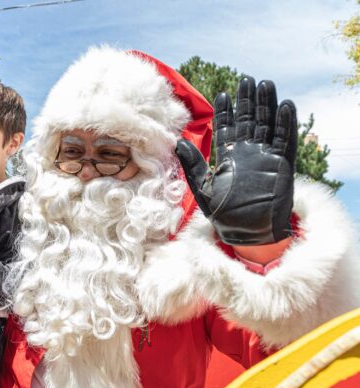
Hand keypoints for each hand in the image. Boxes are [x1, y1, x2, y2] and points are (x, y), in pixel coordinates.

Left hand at [176, 76, 296, 244]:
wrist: (247, 232)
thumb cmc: (224, 214)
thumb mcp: (203, 188)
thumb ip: (193, 165)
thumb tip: (178, 142)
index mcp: (228, 157)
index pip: (226, 128)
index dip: (225, 111)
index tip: (223, 93)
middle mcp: (247, 153)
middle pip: (248, 120)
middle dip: (247, 101)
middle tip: (246, 79)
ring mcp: (266, 157)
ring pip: (267, 125)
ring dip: (266, 105)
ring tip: (265, 84)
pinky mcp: (282, 165)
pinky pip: (285, 141)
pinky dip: (285, 124)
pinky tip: (284, 106)